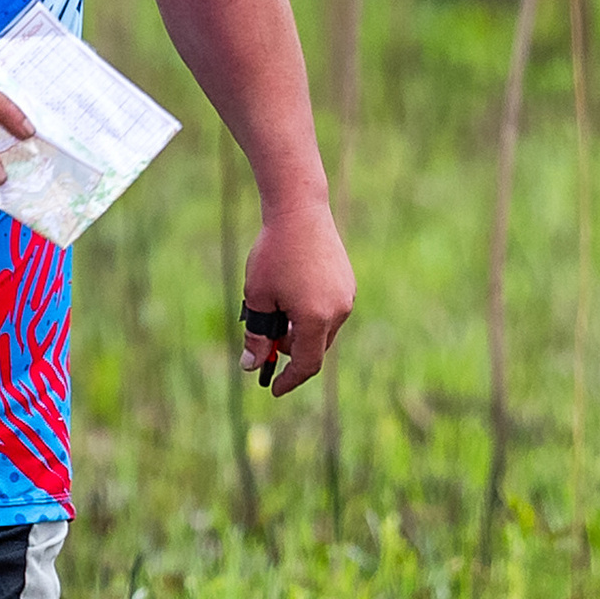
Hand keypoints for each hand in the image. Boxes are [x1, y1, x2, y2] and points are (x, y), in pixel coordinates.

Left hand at [240, 202, 354, 394]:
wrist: (299, 210)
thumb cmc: (274, 253)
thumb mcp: (257, 297)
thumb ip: (256, 335)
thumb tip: (251, 365)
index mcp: (316, 319)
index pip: (306, 365)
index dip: (289, 380)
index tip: (273, 389)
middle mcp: (338, 311)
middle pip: (315, 348)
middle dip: (290, 350)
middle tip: (265, 339)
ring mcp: (346, 296)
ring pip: (322, 330)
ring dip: (300, 331)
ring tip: (275, 307)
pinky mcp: (348, 283)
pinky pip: (330, 311)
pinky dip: (311, 314)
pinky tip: (291, 293)